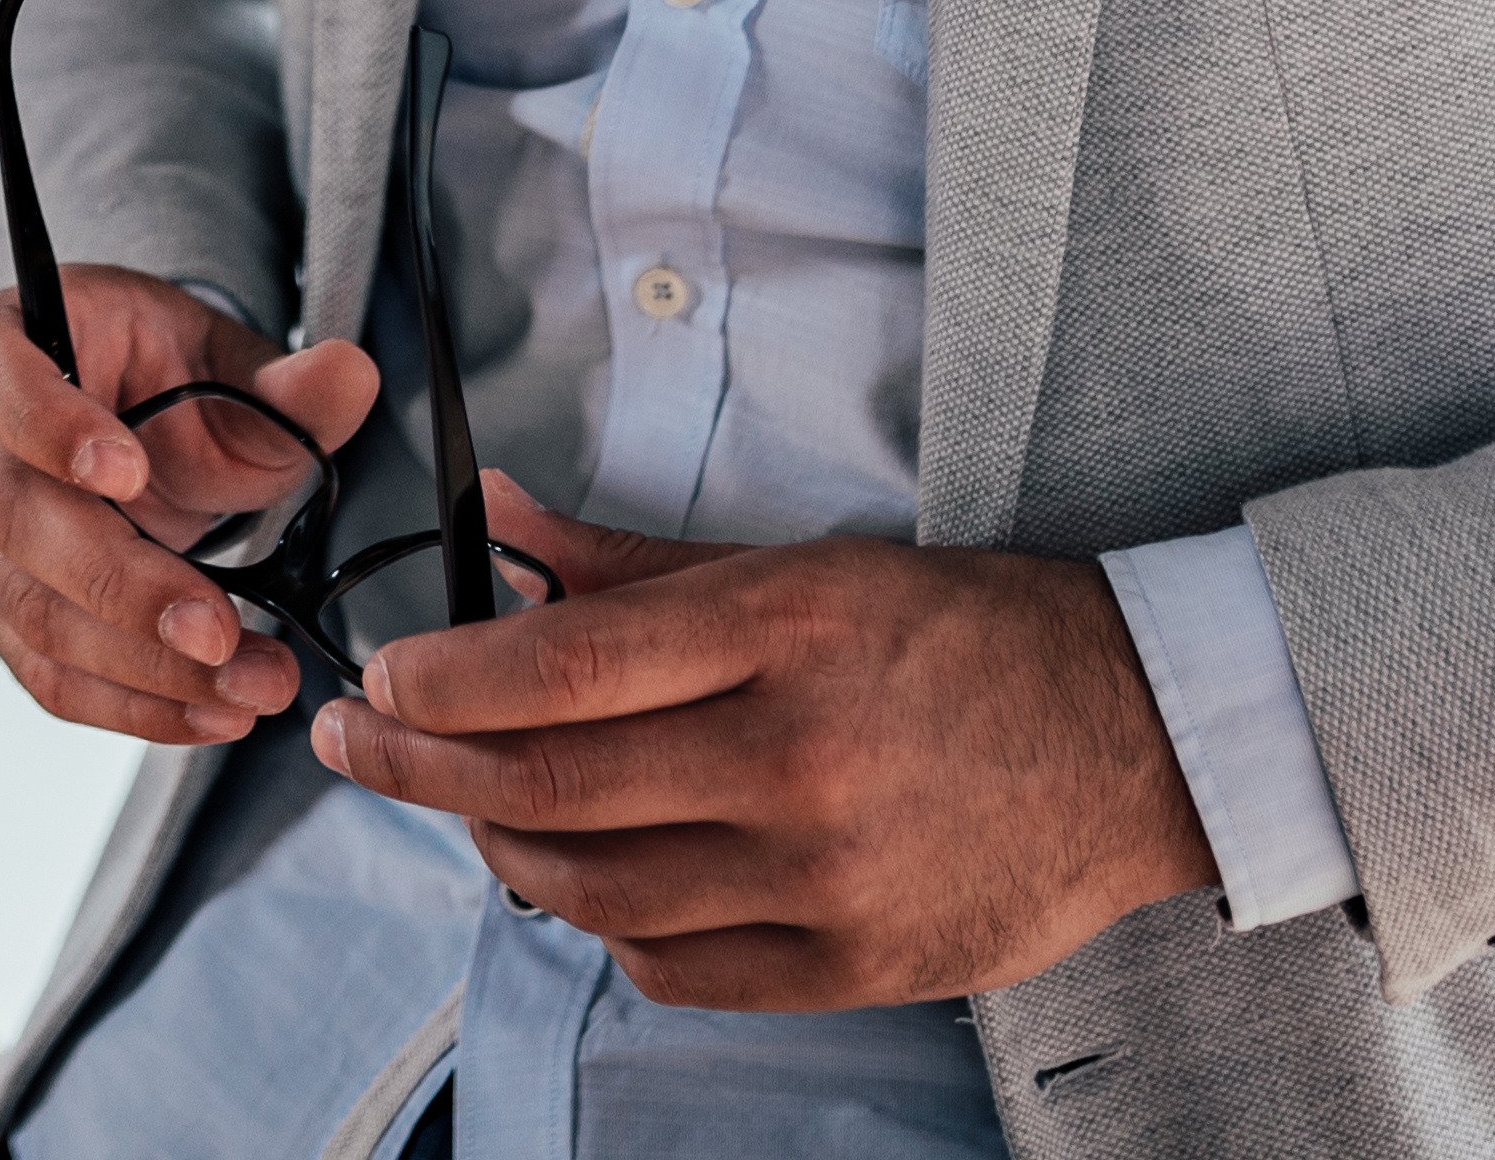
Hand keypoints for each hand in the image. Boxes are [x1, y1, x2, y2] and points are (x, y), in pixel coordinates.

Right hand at [0, 269, 382, 746]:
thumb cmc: (164, 377)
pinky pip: (52, 674)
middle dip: (123, 585)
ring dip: (145, 665)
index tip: (127, 471)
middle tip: (214, 628)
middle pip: (19, 518)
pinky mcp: (8, 612)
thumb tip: (344, 375)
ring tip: (247, 684)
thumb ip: (286, 381)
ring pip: (34, 612)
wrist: (148, 423)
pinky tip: (210, 712)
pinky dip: (135, 705)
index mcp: (8, 347)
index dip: (48, 424)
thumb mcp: (229, 361)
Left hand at [307, 481, 1214, 1008]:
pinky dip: (603, 923)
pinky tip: (584, 878)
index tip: (384, 679)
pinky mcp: (852, 967)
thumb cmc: (968, 633)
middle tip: (355, 743)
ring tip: (465, 808)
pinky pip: (673, 968)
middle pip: (549, 787)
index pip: (560, 668)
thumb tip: (502, 528)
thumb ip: (638, 562)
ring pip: (593, 890)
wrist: (1139, 739)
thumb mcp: (807, 562)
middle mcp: (797, 759)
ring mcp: (824, 879)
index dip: (442, 682)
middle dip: (419, 767)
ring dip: (498, 849)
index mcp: (786, 632)